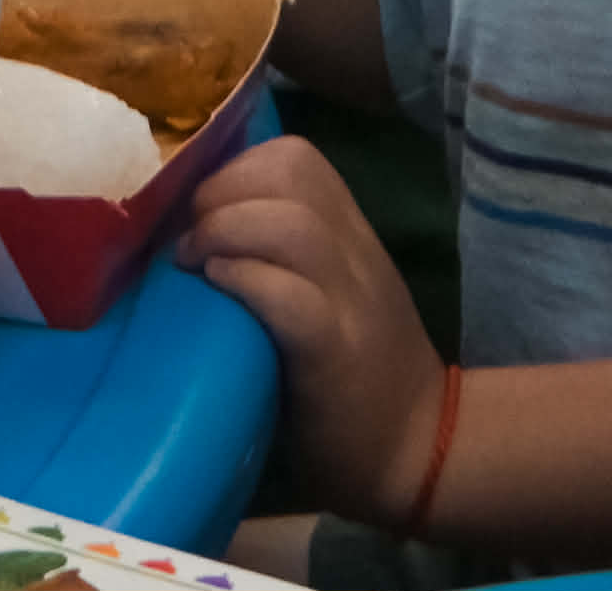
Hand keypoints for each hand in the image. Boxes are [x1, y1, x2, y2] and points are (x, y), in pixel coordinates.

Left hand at [176, 137, 451, 523]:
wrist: (423, 452)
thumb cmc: (358, 377)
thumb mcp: (332, 294)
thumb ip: (286, 256)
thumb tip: (193, 228)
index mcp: (351, 236)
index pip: (297, 158)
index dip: (234, 169)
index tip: (198, 208)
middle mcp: (356, 255)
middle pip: (292, 172)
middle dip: (221, 190)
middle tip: (188, 237)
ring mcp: (352, 301)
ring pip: (292, 225)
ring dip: (224, 231)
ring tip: (194, 264)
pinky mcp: (337, 353)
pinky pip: (291, 296)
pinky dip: (245, 280)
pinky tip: (218, 290)